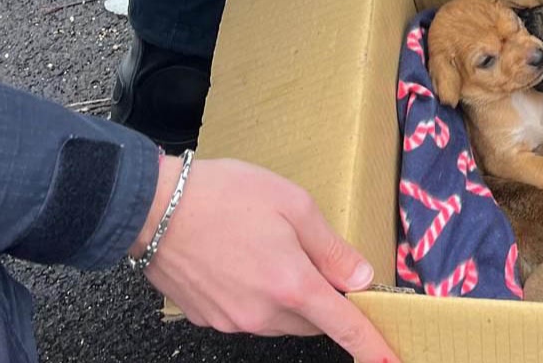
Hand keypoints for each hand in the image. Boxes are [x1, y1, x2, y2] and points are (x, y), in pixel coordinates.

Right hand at [135, 157, 399, 362]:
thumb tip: (361, 278)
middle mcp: (263, 314)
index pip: (343, 325)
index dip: (370, 344)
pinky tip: (243, 261)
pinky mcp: (207, 319)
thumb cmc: (225, 196)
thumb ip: (330, 248)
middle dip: (322, 299)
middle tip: (311, 257)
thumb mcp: (293, 205)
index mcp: (291, 285)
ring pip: (281, 321)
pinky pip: (249, 316)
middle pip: (312, 321)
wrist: (152, 206)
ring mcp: (232, 321)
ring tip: (269, 250)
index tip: (390, 360)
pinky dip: (257, 296)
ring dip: (289, 297)